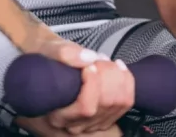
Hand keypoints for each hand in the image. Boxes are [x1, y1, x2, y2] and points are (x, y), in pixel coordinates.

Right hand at [14, 38, 133, 135]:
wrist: (50, 65)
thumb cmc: (48, 60)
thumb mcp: (48, 50)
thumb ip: (64, 53)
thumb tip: (89, 58)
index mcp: (57, 114)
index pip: (85, 107)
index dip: (93, 84)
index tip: (89, 65)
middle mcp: (75, 124)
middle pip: (105, 103)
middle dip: (108, 75)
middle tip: (97, 58)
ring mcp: (93, 123)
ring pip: (119, 102)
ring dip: (118, 76)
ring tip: (104, 61)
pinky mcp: (106, 116)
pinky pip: (126, 102)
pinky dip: (127, 81)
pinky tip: (118, 67)